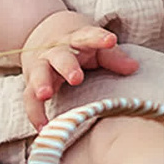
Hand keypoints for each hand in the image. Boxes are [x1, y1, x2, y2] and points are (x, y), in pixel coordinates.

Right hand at [20, 10, 140, 127]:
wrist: (46, 34)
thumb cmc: (80, 47)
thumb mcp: (97, 48)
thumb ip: (114, 57)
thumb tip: (134, 68)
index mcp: (77, 39)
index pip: (89, 35)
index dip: (100, 38)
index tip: (111, 41)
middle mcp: (57, 51)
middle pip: (60, 56)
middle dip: (67, 66)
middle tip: (76, 78)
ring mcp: (41, 65)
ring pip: (39, 73)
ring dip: (41, 84)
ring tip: (45, 95)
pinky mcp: (31, 82)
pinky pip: (29, 97)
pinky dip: (35, 113)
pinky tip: (43, 128)